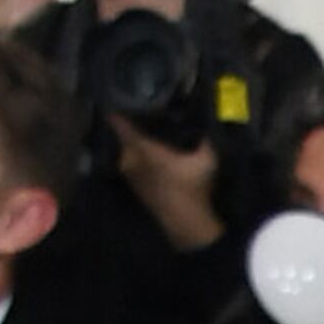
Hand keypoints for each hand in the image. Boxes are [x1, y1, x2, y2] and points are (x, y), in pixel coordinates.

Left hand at [109, 116, 225, 251]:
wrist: (186, 225)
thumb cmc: (193, 188)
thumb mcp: (207, 160)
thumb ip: (204, 139)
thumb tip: (204, 127)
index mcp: (142, 148)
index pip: (120, 123)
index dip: (117, 110)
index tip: (116, 99)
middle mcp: (130, 159)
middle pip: (125, 137)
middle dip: (131, 128)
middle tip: (143, 117)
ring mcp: (130, 175)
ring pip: (128, 152)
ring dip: (135, 146)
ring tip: (148, 137)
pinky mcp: (135, 187)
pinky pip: (132, 165)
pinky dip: (139, 160)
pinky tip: (152, 160)